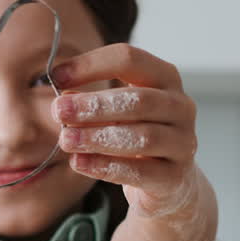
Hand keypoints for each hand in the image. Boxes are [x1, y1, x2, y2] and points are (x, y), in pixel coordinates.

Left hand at [52, 44, 198, 217]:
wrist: (168, 180)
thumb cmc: (135, 134)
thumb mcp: (114, 111)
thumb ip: (91, 101)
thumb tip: (62, 96)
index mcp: (164, 78)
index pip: (129, 60)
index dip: (91, 65)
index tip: (56, 77)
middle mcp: (180, 106)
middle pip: (139, 100)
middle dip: (94, 105)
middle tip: (59, 110)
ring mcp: (182, 143)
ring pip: (142, 137)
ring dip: (97, 137)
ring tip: (66, 139)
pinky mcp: (175, 177)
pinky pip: (139, 171)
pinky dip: (105, 166)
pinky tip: (78, 162)